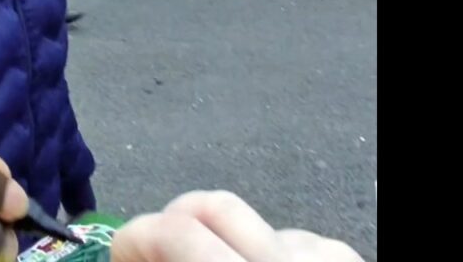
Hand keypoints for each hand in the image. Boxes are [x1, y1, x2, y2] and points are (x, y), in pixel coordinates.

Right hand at [111, 190, 363, 261]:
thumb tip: (131, 256)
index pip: (174, 232)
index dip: (132, 239)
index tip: (119, 253)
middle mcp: (287, 259)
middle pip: (207, 206)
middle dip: (165, 228)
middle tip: (147, 255)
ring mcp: (322, 252)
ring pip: (246, 224)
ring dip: (216, 246)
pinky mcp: (344, 254)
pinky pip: (284, 239)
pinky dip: (261, 258)